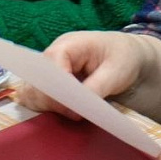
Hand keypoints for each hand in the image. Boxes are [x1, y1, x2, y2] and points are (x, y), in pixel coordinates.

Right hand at [14, 31, 142, 119]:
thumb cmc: (123, 57)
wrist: (128, 56)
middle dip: (52, 102)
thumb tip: (75, 108)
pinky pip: (38, 99)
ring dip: (48, 107)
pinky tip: (66, 114)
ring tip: (72, 114)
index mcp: (68, 45)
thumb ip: (95, 88)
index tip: (74, 109)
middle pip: (35, 82)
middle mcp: (52, 56)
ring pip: (32, 93)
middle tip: (75, 114)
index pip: (49, 67)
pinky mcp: (51, 84)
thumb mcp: (116, 72)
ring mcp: (49, 70)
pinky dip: (47, 109)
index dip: (58, 90)